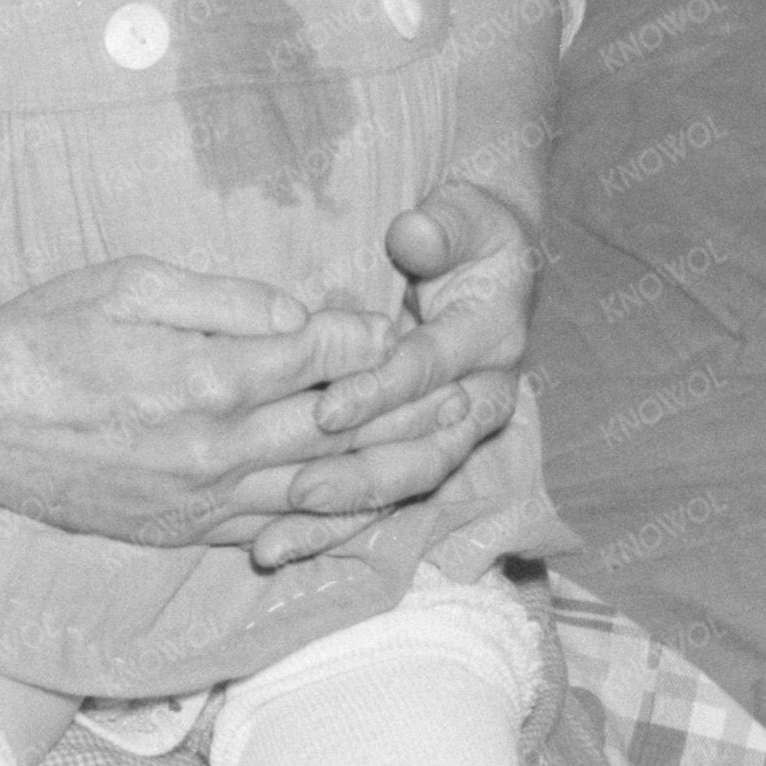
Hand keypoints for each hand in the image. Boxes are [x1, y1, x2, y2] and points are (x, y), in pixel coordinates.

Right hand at [0, 255, 477, 564]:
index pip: (322, 359)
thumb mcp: (130, 282)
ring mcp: (198, 500)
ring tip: (447, 452)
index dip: (372, 340)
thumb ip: (224, 299)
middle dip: (411, 410)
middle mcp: (213, 449)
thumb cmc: (43, 332)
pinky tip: (370, 505)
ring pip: (320, 491)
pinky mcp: (178, 531)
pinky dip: (330, 517)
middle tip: (470, 393)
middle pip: (339, 432)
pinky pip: (274, 529)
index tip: (404, 324)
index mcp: (206, 378)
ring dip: (392, 471)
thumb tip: (302, 315)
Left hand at [276, 177, 540, 568]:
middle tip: (299, 490)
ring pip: (404, 486)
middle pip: (426, 450)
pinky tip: (273, 549)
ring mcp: (455, 431)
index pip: (432, 370)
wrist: (492, 259)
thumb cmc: (468, 229)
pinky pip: (380, 500)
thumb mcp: (464, 215)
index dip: (382, 388)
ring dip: (342, 516)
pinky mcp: (422, 451)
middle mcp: (481, 393)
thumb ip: (442, 226)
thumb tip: (415, 232)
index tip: (326, 405)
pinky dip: (329, 528)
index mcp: (492, 335)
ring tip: (277, 541)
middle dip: (361, 474)